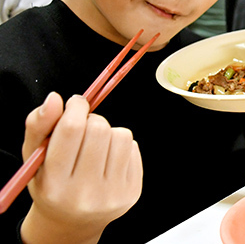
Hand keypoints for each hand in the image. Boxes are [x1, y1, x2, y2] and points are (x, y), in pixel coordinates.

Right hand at [20, 93, 141, 243]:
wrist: (72, 221)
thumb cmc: (51, 182)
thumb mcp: (34, 156)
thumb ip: (39, 125)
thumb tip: (56, 98)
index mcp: (54, 184)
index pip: (71, 129)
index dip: (76, 107)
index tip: (76, 104)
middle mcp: (84, 193)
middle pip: (99, 129)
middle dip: (92, 120)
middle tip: (83, 129)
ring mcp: (111, 194)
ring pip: (121, 135)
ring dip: (109, 132)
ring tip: (96, 146)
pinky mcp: (132, 192)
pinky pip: (134, 148)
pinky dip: (121, 146)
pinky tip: (107, 160)